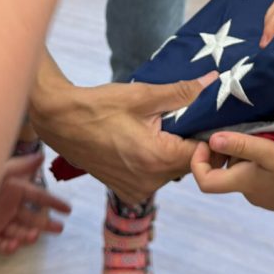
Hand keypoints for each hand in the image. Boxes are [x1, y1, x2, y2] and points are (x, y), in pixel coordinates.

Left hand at [0, 152, 70, 253]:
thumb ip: (21, 165)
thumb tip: (42, 154)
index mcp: (12, 190)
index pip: (37, 195)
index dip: (53, 201)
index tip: (68, 209)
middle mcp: (7, 206)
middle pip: (31, 217)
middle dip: (46, 223)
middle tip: (60, 229)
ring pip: (19, 232)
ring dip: (28, 236)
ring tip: (31, 237)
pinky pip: (2, 244)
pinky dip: (9, 247)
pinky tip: (11, 245)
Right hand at [30, 74, 215, 203]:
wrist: (60, 122)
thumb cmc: (99, 106)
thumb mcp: (143, 95)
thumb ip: (182, 92)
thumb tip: (212, 82)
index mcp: (157, 159)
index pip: (203, 155)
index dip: (208, 136)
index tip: (203, 119)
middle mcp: (149, 182)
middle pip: (188, 164)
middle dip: (188, 142)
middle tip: (177, 119)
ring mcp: (136, 190)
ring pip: (171, 171)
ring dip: (171, 152)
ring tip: (156, 128)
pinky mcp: (125, 191)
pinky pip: (153, 177)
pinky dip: (154, 161)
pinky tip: (141, 141)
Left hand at [190, 132, 273, 212]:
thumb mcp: (268, 151)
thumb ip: (241, 144)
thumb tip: (211, 138)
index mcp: (241, 182)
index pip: (204, 182)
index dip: (198, 161)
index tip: (208, 141)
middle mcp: (247, 190)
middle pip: (223, 169)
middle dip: (227, 148)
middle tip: (242, 128)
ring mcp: (261, 191)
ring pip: (241, 168)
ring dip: (245, 150)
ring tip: (262, 133)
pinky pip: (257, 171)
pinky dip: (258, 158)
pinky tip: (273, 145)